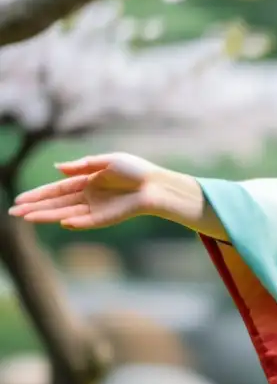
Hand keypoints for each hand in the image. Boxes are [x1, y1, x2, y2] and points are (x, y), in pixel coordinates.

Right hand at [9, 152, 164, 229]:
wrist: (156, 184)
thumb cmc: (135, 171)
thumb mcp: (107, 161)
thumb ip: (82, 165)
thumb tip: (57, 168)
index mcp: (86, 182)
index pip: (57, 190)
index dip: (39, 194)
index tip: (20, 199)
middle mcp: (87, 197)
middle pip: (56, 203)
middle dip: (35, 207)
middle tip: (14, 212)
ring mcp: (95, 209)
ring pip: (66, 213)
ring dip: (47, 215)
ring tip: (27, 218)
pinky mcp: (106, 219)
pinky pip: (87, 221)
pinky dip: (76, 222)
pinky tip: (62, 221)